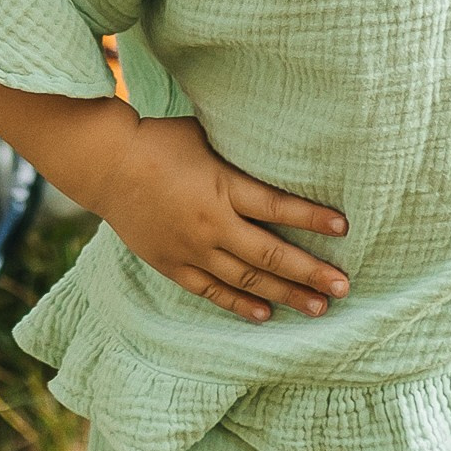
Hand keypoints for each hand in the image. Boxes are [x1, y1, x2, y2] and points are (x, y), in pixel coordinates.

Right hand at [95, 116, 347, 322]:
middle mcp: (211, 223)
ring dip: (285, 295)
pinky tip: (266, 314)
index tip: (344, 228)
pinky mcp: (173, 264)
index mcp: (223, 186)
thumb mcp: (206, 136)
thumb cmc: (160, 140)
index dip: (313, 218)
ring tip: (318, 307)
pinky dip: (240, 304)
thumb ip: (241, 155)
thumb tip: (282, 149)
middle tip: (343, 287)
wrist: (105, 165)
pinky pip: (211, 291)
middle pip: (270, 255)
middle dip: (310, 272)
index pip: (278, 207)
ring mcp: (191, 249)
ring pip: (246, 280)